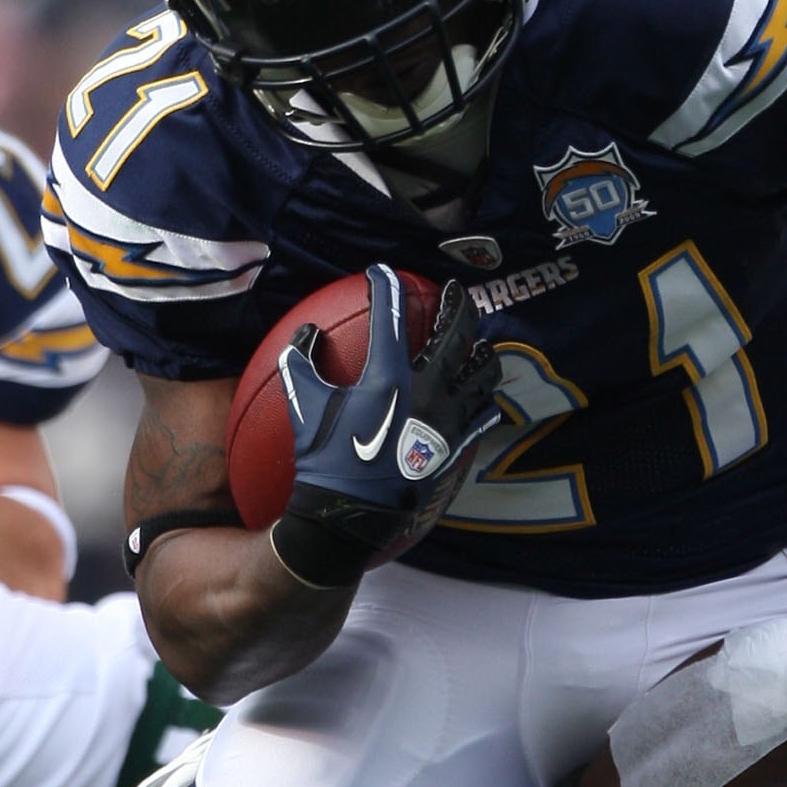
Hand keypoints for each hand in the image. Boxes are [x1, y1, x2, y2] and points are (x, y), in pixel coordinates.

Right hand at [271, 269, 500, 589]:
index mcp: (391, 375)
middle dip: (459, 304)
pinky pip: (483, 414)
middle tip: (454, 292)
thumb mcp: (304, 405)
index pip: (393, 315)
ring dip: (483, 350)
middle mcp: (429, 389)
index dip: (386, 286)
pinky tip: (481, 395)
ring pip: (484, 371)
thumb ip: (301, 362)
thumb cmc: (326, 459)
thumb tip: (306, 332)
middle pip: (459, 332)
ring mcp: (449, 418)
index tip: (382, 272)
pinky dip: (484, 399)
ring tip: (479, 342)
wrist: (352, 514)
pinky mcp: (457, 444)